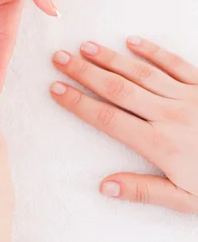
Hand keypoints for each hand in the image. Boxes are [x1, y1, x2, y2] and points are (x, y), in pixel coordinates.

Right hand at [51, 37, 197, 212]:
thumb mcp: (187, 199)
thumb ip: (144, 191)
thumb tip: (104, 186)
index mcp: (160, 143)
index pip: (108, 118)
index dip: (79, 103)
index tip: (55, 89)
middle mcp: (169, 114)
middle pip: (118, 89)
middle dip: (85, 72)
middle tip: (59, 58)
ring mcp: (188, 96)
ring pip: (142, 73)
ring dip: (110, 59)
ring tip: (85, 47)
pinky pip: (176, 64)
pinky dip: (153, 51)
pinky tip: (131, 41)